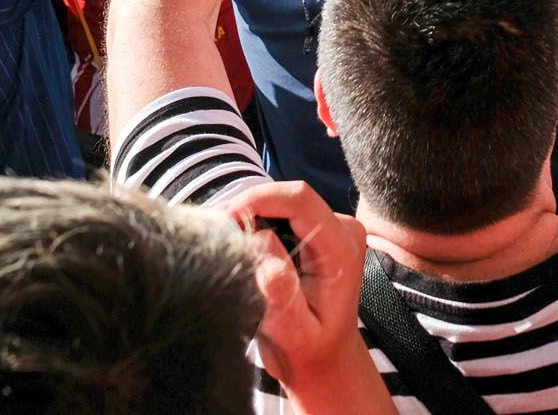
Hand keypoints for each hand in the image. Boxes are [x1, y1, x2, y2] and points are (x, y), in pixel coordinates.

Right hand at [221, 181, 372, 392]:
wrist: (325, 361)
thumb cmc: (309, 351)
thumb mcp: (293, 333)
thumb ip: (281, 292)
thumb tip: (263, 247)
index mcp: (341, 249)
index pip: (300, 200)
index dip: (258, 199)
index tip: (224, 218)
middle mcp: (342, 230)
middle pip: (289, 196)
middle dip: (249, 207)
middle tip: (214, 231)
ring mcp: (332, 228)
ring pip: (283, 202)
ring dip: (251, 215)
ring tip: (222, 238)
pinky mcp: (317, 232)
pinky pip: (283, 214)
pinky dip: (257, 223)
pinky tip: (238, 242)